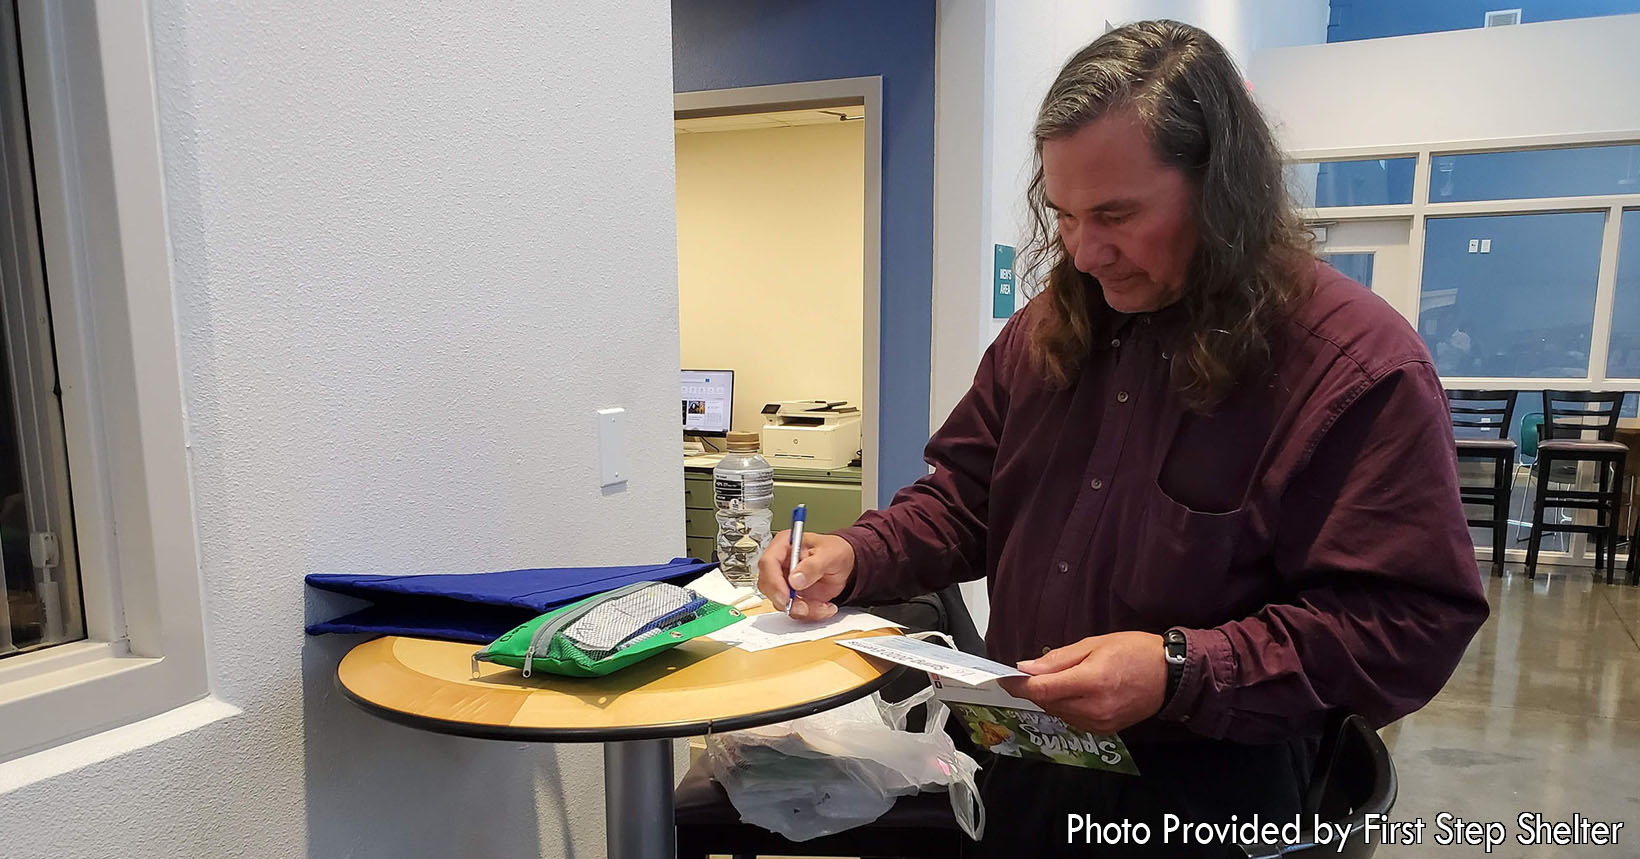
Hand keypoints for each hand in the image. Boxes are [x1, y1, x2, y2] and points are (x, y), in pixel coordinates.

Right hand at [756, 530, 854, 620]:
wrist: (845, 564)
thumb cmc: (835, 551)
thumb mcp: (829, 554)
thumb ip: (813, 566)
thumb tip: (795, 579)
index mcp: (784, 545)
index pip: (768, 563)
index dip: (774, 582)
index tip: (787, 596)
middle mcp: (780, 564)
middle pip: (768, 586)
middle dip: (786, 601)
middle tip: (805, 607)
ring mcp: (785, 581)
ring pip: (781, 602)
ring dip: (802, 609)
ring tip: (823, 605)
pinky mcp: (792, 595)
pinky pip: (793, 610)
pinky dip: (810, 613)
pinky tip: (824, 607)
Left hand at [998, 631, 1167, 734]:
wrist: (1170, 676)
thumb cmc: (1135, 652)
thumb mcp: (1094, 644)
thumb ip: (1058, 658)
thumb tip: (1027, 667)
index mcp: (1091, 682)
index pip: (1042, 690)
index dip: (1018, 686)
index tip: (1004, 679)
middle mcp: (1093, 708)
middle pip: (1047, 703)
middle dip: (1036, 690)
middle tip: (1033, 673)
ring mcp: (1100, 723)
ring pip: (1059, 714)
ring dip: (1051, 699)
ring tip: (1061, 680)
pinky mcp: (1106, 730)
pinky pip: (1074, 720)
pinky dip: (1067, 707)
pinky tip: (1075, 693)